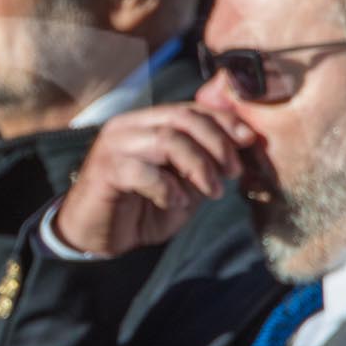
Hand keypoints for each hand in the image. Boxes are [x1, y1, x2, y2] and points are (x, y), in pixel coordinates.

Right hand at [51, 102, 259, 256]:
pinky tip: (175, 203)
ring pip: (167, 139)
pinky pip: (144, 171)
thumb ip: (204, 168)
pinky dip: (167, 188)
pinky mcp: (104, 170)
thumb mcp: (183, 188)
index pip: (191, 108)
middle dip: (216, 143)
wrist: (96, 238)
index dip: (224, 121)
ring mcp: (114, 145)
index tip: (250, 140)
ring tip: (212, 192)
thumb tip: (240, 153)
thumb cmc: (140, 211)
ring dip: (198, 166)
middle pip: (182, 117)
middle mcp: (129, 126)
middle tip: (233, 172)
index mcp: (148, 122)